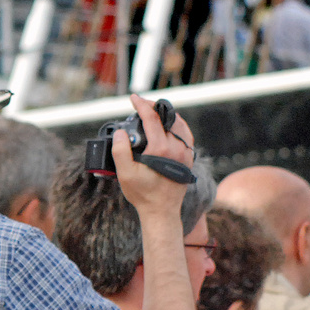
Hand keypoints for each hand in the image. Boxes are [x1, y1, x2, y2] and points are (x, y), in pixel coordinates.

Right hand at [113, 94, 195, 215]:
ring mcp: (186, 154)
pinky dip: (178, 126)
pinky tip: (169, 127)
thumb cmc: (142, 194)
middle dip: (154, 107)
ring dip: (167, 115)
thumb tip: (121, 133)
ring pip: (180, 124)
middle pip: (167, 117)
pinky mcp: (189, 159)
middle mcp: (177, 148)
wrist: (162, 211)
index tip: (133, 98)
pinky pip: (186, 136)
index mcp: (161, 148)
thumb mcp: (124, 173)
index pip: (152, 118)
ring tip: (155, 113)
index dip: (141, 104)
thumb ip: (120, 150)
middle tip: (142, 105)